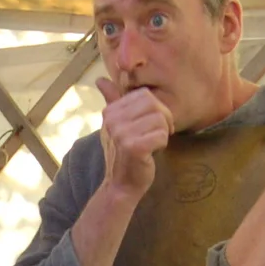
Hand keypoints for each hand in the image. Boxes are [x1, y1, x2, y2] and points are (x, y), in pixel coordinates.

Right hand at [94, 80, 172, 199]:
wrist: (120, 186)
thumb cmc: (123, 155)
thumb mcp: (116, 126)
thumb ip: (112, 101)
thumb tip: (100, 80)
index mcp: (110, 112)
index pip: (145, 95)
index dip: (156, 108)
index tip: (153, 125)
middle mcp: (113, 120)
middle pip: (154, 104)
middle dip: (164, 118)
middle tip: (161, 133)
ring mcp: (121, 134)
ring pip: (160, 119)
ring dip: (163, 133)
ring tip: (154, 144)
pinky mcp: (133, 147)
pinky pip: (161, 135)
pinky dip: (162, 144)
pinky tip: (153, 153)